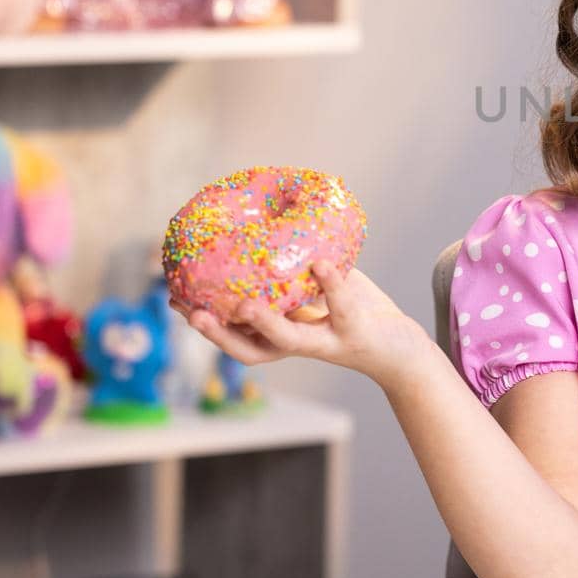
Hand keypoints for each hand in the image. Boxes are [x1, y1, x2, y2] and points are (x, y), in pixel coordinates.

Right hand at [169, 262, 437, 392]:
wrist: (401, 349)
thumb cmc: (355, 314)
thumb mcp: (320, 295)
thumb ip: (294, 274)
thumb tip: (266, 227)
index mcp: (284, 338)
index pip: (237, 336)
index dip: (207, 323)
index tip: (176, 300)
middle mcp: (300, 346)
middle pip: (250, 350)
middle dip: (219, 335)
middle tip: (192, 314)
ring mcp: (327, 341)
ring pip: (288, 341)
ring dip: (266, 323)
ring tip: (247, 304)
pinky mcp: (356, 330)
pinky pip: (341, 303)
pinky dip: (330, 283)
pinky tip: (319, 263)